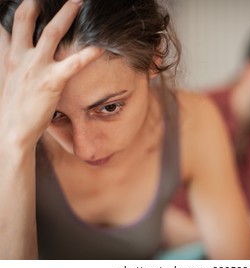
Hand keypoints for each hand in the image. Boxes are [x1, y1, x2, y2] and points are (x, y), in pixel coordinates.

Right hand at [0, 0, 102, 147]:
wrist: (11, 132)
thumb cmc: (12, 110)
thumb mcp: (6, 82)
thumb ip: (11, 65)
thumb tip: (16, 55)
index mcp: (6, 57)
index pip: (6, 27)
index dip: (13, 11)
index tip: (22, 2)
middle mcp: (18, 57)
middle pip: (24, 19)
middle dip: (35, 3)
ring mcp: (35, 67)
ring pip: (51, 32)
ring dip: (66, 14)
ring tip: (78, 1)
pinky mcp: (51, 81)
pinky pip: (74, 63)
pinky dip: (88, 53)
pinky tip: (101, 46)